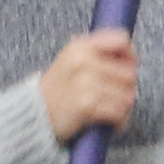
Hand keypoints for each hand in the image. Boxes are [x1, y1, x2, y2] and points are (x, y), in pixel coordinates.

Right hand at [36, 26, 143, 145]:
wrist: (33, 115)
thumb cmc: (57, 90)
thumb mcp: (71, 60)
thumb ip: (97, 53)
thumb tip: (130, 54)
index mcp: (80, 46)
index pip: (122, 40)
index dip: (129, 56)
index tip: (125, 68)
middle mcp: (83, 61)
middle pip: (129, 73)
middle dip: (126, 88)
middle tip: (114, 97)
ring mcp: (85, 83)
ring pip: (128, 95)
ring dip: (123, 108)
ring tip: (111, 111)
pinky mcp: (87, 105)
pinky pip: (119, 112)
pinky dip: (119, 121)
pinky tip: (110, 123)